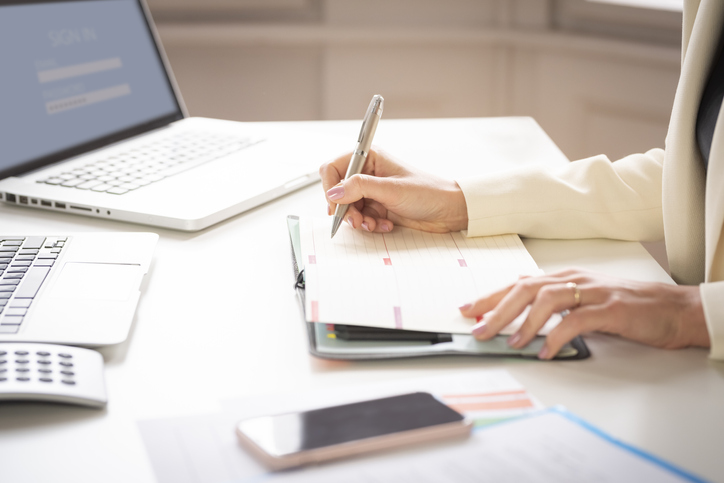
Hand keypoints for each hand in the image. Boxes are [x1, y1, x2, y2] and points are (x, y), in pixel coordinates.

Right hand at [319, 148, 467, 232]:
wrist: (449, 210)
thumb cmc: (428, 192)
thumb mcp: (391, 189)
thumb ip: (360, 188)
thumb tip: (334, 193)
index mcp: (369, 158)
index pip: (334, 168)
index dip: (331, 187)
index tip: (335, 205)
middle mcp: (368, 173)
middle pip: (339, 191)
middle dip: (346, 209)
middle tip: (357, 220)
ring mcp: (373, 191)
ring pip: (349, 208)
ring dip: (358, 220)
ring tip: (373, 224)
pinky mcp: (378, 207)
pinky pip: (361, 218)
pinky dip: (370, 224)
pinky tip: (385, 224)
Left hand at [458, 269, 709, 358]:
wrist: (673, 308)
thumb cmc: (627, 306)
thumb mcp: (584, 298)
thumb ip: (555, 302)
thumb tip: (520, 312)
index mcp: (565, 277)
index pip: (519, 283)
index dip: (491, 296)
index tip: (467, 309)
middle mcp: (575, 280)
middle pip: (526, 289)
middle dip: (497, 309)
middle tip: (479, 329)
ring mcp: (592, 292)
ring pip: (547, 300)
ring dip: (524, 323)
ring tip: (510, 343)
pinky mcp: (610, 309)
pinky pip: (576, 322)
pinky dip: (556, 337)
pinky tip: (545, 351)